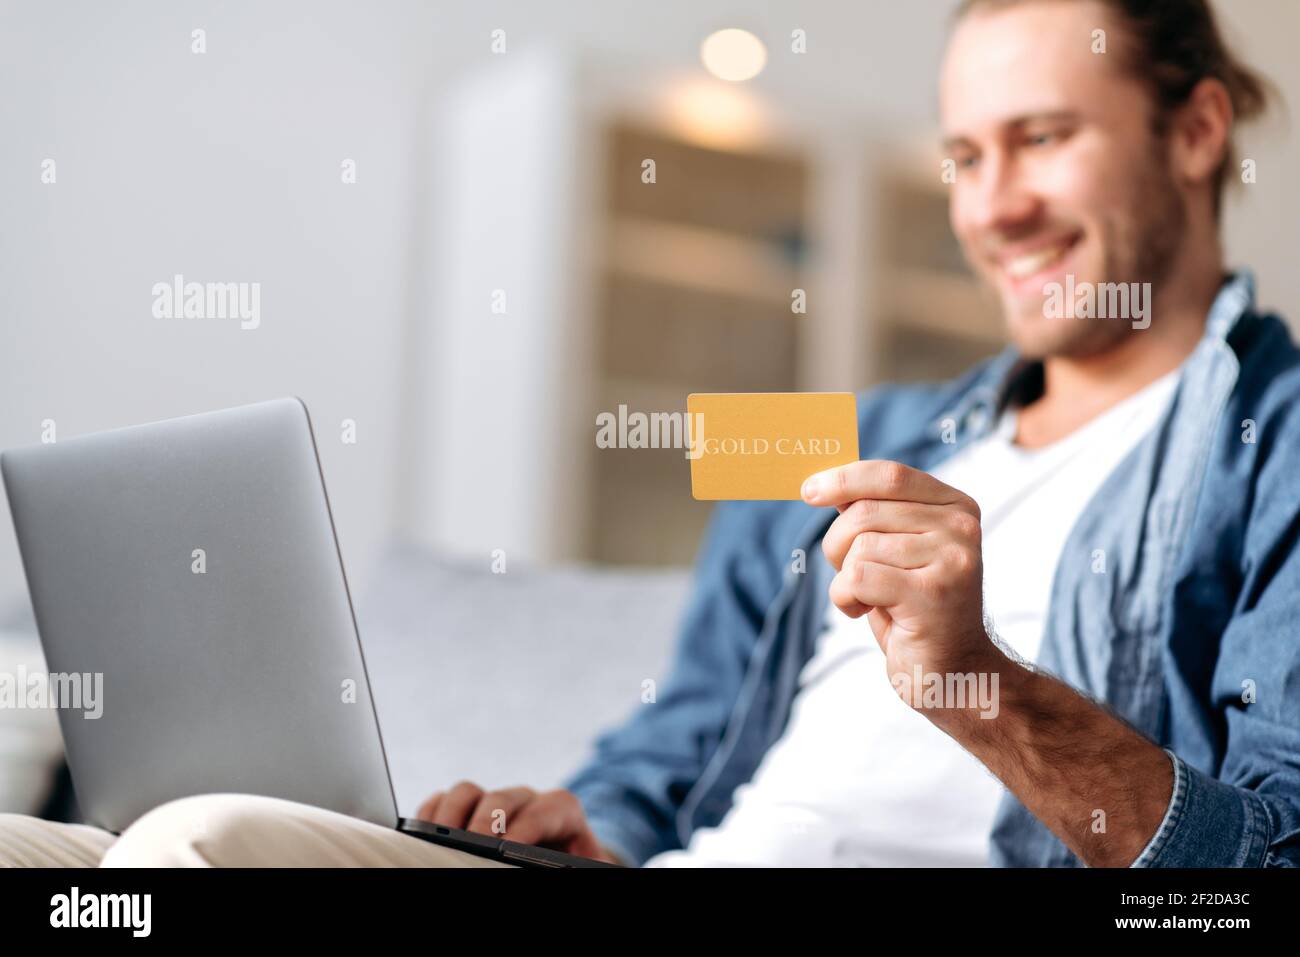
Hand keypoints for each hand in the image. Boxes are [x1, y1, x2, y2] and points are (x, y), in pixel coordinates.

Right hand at [416, 781, 621, 863]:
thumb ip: (561, 867)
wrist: (561, 861)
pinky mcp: (467, 811)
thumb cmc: (569, 866)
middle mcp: (526, 800)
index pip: (548, 808)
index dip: (528, 826)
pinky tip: (423, 839)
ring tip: (440, 844)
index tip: (509, 850)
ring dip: (450, 817)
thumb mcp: (577, 868)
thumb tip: (533, 866)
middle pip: (501, 798)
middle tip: (470, 848)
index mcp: (561, 812)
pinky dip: (430, 817)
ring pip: (467, 793)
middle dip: (484, 824)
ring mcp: (494, 803)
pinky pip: (442, 802)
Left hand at [802, 460, 996, 700]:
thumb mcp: (896, 552)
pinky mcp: (933, 594)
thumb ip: (874, 514)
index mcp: (956, 507)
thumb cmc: (914, 610)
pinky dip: (845, 598)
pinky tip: (864, 612)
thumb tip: (826, 484)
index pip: (890, 475)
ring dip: (845, 578)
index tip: (809, 491)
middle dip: (837, 544)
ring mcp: (952, 560)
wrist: (953, 672)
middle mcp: (961, 527)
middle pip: (865, 512)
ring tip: (869, 598)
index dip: (843, 479)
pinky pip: (858, 578)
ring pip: (859, 547)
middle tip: (848, 573)